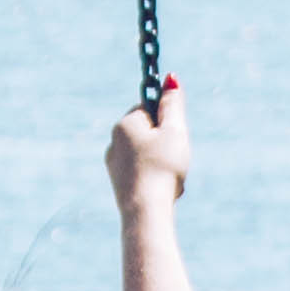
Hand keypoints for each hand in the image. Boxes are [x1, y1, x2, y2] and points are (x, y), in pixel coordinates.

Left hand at [108, 76, 191, 210]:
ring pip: (147, 155)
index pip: (149, 109)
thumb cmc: (163, 168)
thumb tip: (170, 78)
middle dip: (166, 145)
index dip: (168, 121)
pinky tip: (163, 192)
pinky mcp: (119, 183)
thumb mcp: (175, 131)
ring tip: (171, 179)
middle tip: (175, 159)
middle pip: (149, 133)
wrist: (146, 212)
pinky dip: (155, 179)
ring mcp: (114, 164)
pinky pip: (142, 173)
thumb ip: (173, 104)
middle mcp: (114, 141)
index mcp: (124, 124)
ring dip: (163, 164)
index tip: (175, 137)